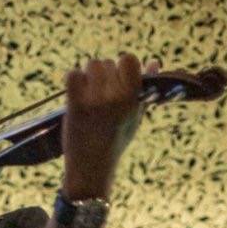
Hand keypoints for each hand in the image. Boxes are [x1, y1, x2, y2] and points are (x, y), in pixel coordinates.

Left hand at [61, 54, 159, 198]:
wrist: (92, 169)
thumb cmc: (115, 141)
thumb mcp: (135, 117)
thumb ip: (144, 89)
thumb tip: (154, 62)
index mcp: (133, 99)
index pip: (129, 59)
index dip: (122, 66)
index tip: (118, 80)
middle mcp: (116, 98)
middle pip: (107, 62)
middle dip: (103, 76)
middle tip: (100, 96)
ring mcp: (96, 101)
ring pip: (90, 66)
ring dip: (88, 76)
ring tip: (88, 95)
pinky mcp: (76, 106)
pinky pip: (73, 75)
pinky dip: (73, 82)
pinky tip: (76, 95)